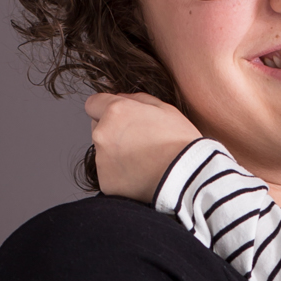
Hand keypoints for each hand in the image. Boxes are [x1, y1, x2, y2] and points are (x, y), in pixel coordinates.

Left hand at [85, 92, 201, 201]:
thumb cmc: (181, 142)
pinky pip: (109, 175)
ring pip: (103, 153)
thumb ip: (138, 99)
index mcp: (115, 111)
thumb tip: (121, 97)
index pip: (93, 104)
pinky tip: (140, 176)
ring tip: (143, 162)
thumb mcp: (165, 109)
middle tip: (138, 142)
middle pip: (97, 128)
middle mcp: (102, 134)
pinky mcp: (106, 183)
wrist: (187, 178)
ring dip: (116, 155)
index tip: (120, 119)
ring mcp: (102, 160)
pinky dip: (120, 176)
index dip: (106, 109)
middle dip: (112, 132)